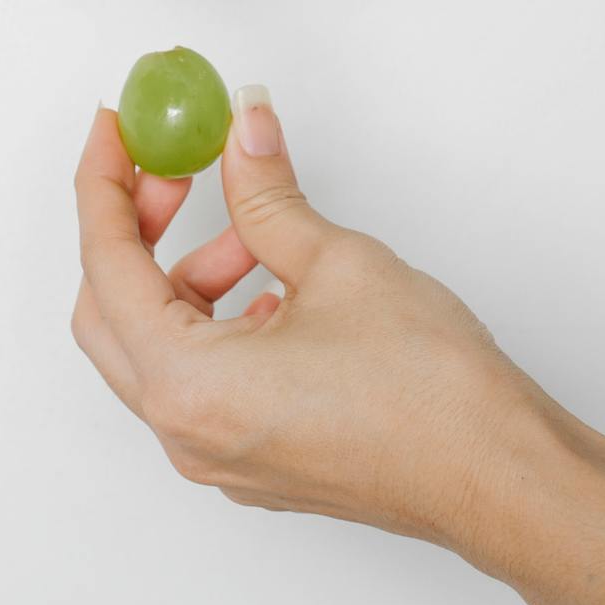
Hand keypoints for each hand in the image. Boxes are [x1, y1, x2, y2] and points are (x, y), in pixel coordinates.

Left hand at [71, 88, 568, 568]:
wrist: (500, 478)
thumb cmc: (429, 392)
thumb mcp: (337, 263)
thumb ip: (267, 196)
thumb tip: (242, 134)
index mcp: (188, 386)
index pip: (107, 265)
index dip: (104, 183)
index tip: (113, 126)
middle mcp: (188, 435)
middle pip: (112, 314)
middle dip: (135, 230)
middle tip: (172, 170)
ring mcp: (221, 458)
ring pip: (160, 348)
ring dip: (187, 274)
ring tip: (255, 229)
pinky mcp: (257, 462)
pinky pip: (203, 380)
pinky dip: (217, 319)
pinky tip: (275, 286)